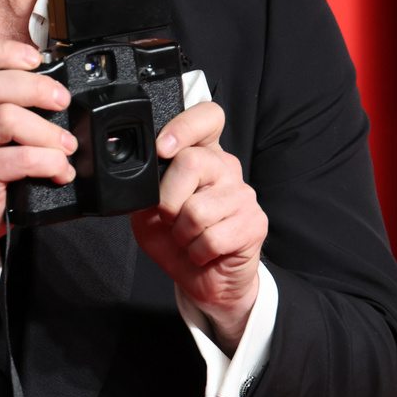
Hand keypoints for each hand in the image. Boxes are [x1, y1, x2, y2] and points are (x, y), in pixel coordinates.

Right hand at [0, 37, 76, 314]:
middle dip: (37, 88)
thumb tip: (50, 83)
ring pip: (8, 119)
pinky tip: (59, 168)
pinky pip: (20, 158)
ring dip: (47, 131)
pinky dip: (49, 162)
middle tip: (61, 100)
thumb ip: (2, 95)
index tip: (34, 59)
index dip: (3, 50)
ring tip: (65, 144)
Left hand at [131, 102, 266, 353]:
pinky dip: (197, 251)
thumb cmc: (176, 240)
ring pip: (197, 208)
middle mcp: (226, 168)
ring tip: (189, 237)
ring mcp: (243, 194)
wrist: (203, 279)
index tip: (162, 149)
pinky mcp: (254, 222)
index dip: (184, 127)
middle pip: (192, 161)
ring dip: (182, 234)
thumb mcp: (147, 210)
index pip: (207, 117)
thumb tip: (141, 176)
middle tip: (171, 218)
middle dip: (168, 200)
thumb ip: (145, 187)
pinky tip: (203, 251)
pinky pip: (212, 238)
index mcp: (201, 155)